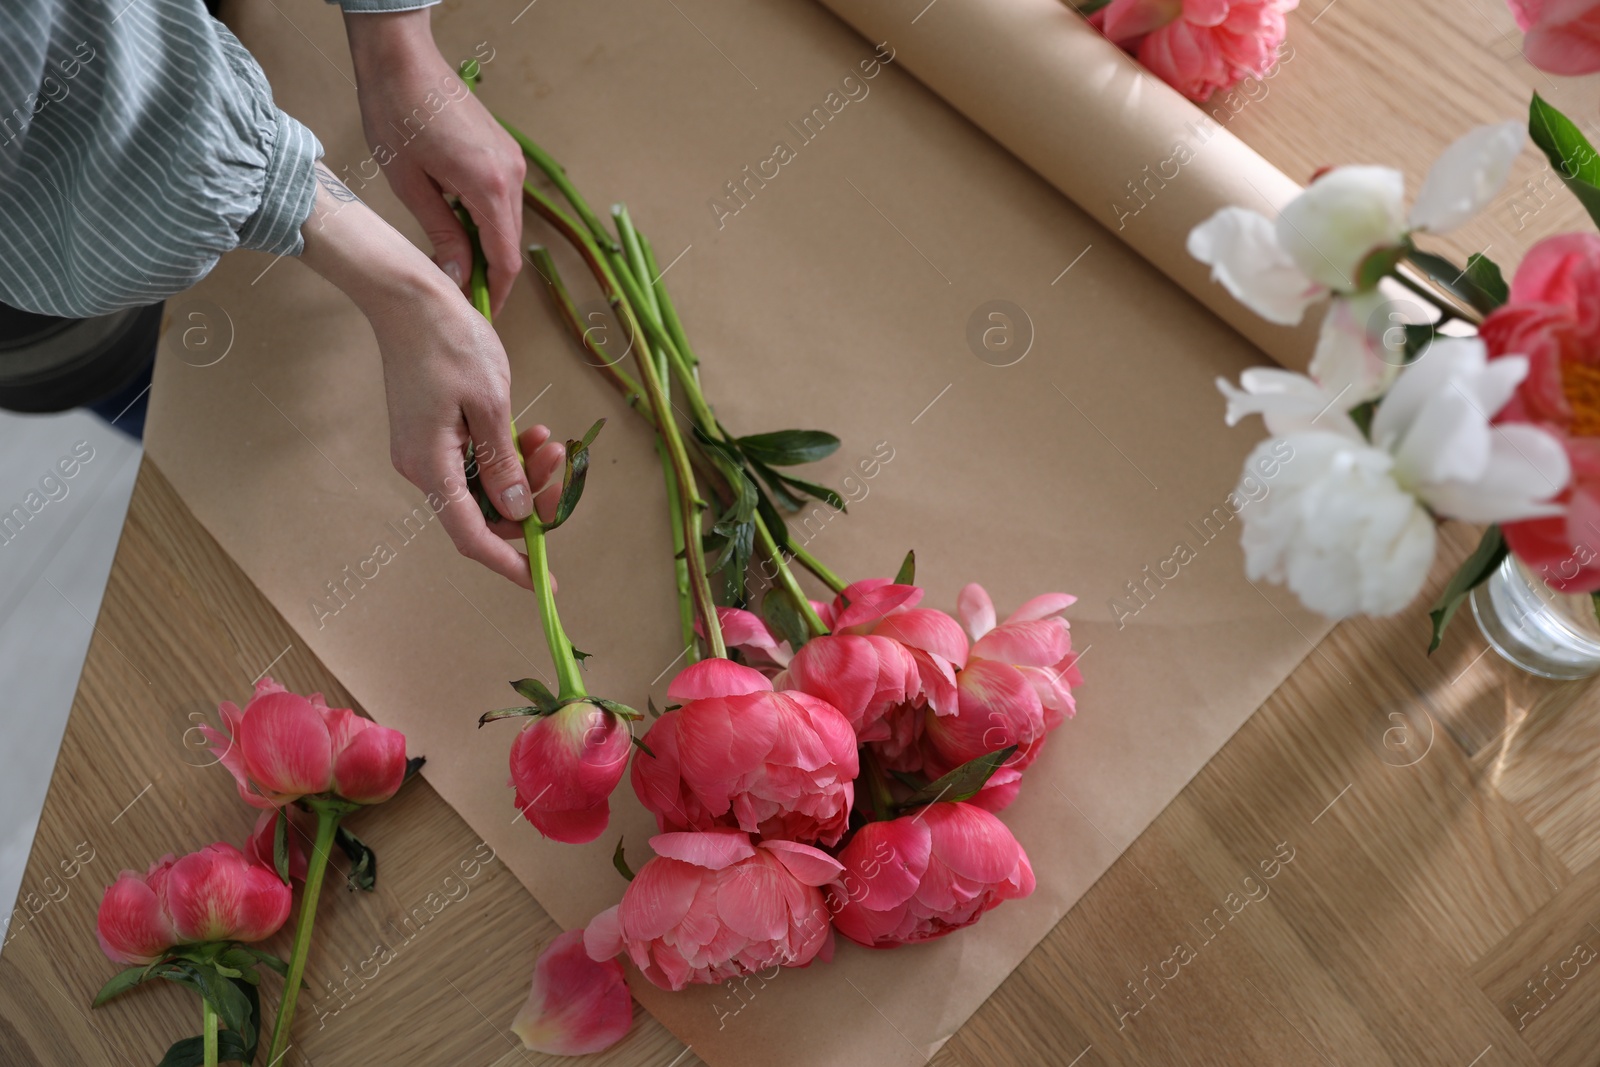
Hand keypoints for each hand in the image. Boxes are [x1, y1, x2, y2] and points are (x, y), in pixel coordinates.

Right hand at [297, 164, 542, 586]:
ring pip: (485, 486)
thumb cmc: (448, 341)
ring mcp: (426, 450)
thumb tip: (517, 511)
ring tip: (553, 441)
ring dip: (524, 472)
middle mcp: (424, 467)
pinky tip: (533, 432)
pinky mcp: (433, 433)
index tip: (542, 580)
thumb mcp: (490, 402)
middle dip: (530, 500)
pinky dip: (507, 454)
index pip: (471, 535)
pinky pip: (476, 461)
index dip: (508, 562)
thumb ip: (504, 462)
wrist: (408, 297)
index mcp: (432, 465)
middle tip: (562, 467)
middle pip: (484, 512)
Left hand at [343, 10, 525, 315]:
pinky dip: (487, 223)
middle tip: (461, 298)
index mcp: (489, 186)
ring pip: (507, 223)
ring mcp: (512, 162)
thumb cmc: (396, 114)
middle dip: (491, 275)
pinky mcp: (504, 152)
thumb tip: (457, 279)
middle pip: (510, 244)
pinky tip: (460, 231)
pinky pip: (503, 201)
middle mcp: (511, 176)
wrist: (403, 59)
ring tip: (456, 267)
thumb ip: (441, 235)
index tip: (480, 316)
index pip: (505, 259)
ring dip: (487, 249)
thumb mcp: (411, 185)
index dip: (496, 293)